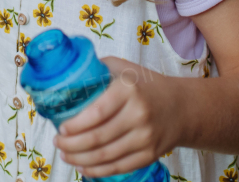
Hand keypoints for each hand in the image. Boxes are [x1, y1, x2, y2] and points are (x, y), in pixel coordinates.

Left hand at [53, 57, 179, 177]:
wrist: (181, 106)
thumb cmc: (146, 86)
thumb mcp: (124, 68)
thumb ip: (98, 69)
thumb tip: (66, 74)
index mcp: (129, 90)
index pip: (96, 113)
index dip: (75, 125)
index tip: (61, 128)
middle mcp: (139, 114)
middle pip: (97, 138)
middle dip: (71, 145)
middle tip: (58, 143)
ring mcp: (146, 137)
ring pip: (105, 156)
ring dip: (79, 159)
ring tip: (65, 155)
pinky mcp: (150, 154)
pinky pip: (119, 167)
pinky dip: (98, 171)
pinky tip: (84, 166)